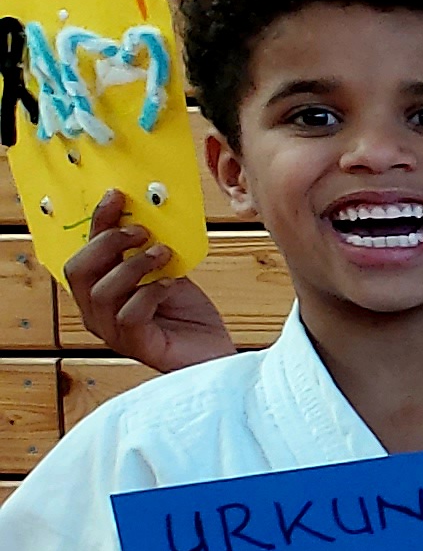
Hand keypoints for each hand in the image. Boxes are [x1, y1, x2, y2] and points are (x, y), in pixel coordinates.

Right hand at [65, 191, 236, 373]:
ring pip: (101, 291)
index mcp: (99, 292)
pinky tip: (169, 285)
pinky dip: (149, 293)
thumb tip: (145, 219)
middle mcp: (97, 313)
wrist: (215, 353)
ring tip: (162, 255)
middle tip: (141, 232)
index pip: (83, 253)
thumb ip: (149, 254)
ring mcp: (113, 332)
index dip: (97, 224)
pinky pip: (128, 315)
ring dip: (133, 266)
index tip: (117, 197)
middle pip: (78, 271)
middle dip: (108, 243)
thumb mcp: (166, 275)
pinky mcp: (136, 346)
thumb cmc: (188, 318)